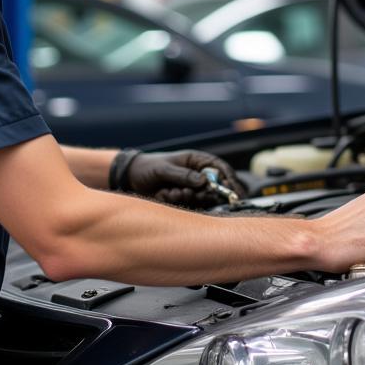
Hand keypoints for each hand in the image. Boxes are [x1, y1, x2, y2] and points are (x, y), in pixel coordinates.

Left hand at [110, 149, 246, 208]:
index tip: (234, 189)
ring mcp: (190, 187)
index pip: (219, 167)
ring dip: (191, 197)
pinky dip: (180, 201)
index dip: (228, 178)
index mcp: (195, 161)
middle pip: (216, 185)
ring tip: (173, 192)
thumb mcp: (164, 169)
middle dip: (213, 193)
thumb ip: (183, 175)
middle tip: (205, 197)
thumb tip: (204, 181)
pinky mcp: (183, 198)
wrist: (130, 178)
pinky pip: (190, 204)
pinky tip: (165, 194)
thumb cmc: (147, 167)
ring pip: (203, 197)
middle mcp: (196, 174)